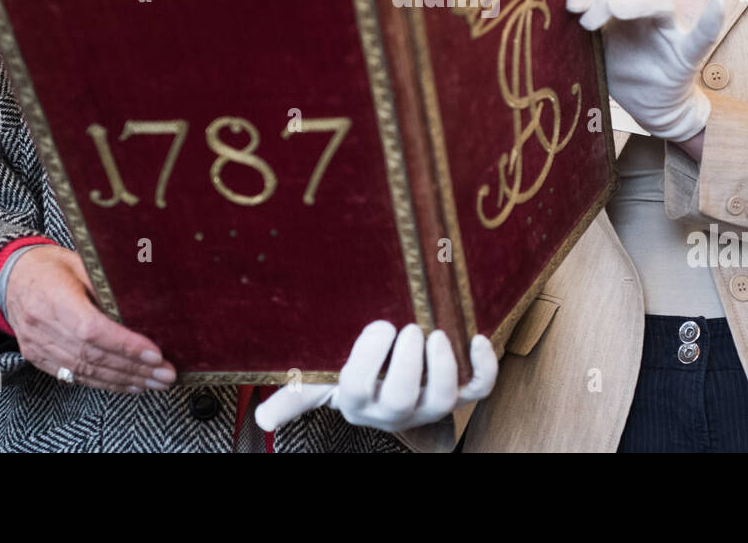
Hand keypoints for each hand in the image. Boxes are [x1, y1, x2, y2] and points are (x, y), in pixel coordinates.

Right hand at [4, 245, 176, 393]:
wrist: (11, 277)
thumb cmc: (52, 266)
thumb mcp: (81, 262)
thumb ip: (107, 283)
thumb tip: (145, 300)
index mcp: (52, 297)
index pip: (92, 329)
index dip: (125, 345)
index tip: (155, 354)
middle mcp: (41, 325)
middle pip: (92, 356)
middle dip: (133, 368)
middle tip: (165, 374)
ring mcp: (37, 345)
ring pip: (85, 371)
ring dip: (124, 380)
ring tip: (154, 382)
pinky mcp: (38, 358)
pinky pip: (74, 376)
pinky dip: (104, 383)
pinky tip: (128, 385)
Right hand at [253, 321, 497, 433]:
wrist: (395, 394)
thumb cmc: (358, 378)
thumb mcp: (324, 383)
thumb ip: (297, 395)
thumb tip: (262, 421)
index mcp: (360, 401)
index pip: (358, 388)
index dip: (369, 359)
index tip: (379, 326)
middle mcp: (397, 408)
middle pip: (403, 399)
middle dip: (408, 364)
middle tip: (409, 328)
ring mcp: (430, 403)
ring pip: (443, 399)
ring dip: (444, 366)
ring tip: (438, 334)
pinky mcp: (460, 393)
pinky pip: (480, 389)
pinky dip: (485, 366)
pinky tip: (479, 338)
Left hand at [567, 0, 723, 140]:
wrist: (650, 107)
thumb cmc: (623, 71)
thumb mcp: (595, 47)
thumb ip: (581, 30)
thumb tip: (542, 20)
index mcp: (625, 5)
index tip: (570, 6)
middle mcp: (649, 12)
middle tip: (586, 21)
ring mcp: (671, 31)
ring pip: (662, 0)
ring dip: (636, 0)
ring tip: (615, 10)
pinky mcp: (688, 55)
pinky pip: (703, 35)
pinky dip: (711, 19)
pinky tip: (718, 1)